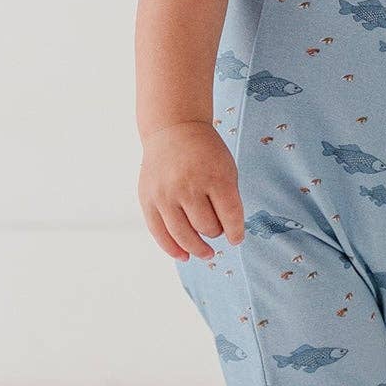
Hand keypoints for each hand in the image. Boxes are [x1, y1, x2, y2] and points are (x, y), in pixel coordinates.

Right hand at [139, 120, 244, 262]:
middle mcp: (188, 186)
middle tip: (217, 229)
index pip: (230, 216)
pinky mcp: (148, 199)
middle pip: (207, 227)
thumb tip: (228, 236)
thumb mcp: (227, 168)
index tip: (236, 239)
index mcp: (215, 176)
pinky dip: (173, 249)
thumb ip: (229, 200)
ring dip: (198, 247)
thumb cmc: (205, 152)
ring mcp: (166, 193)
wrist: (174, 129)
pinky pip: (159, 232)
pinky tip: (184, 256)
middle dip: (215, 233)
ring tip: (206, 252)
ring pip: (184, 235)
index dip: (236, 233)